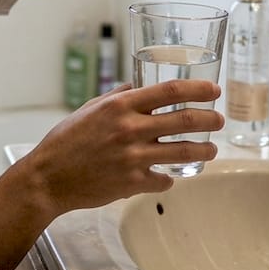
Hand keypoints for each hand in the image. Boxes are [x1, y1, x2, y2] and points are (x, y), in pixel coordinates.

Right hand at [17, 80, 223, 214]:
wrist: (48, 178)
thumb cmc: (66, 140)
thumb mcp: (91, 108)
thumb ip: (118, 96)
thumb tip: (139, 86)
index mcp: (121, 106)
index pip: (170, 91)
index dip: (198, 90)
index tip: (214, 91)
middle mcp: (131, 129)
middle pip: (186, 121)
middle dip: (210, 119)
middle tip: (219, 120)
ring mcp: (134, 158)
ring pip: (183, 152)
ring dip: (204, 150)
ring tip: (211, 150)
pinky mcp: (132, 183)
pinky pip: (163, 180)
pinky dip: (169, 178)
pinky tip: (169, 176)